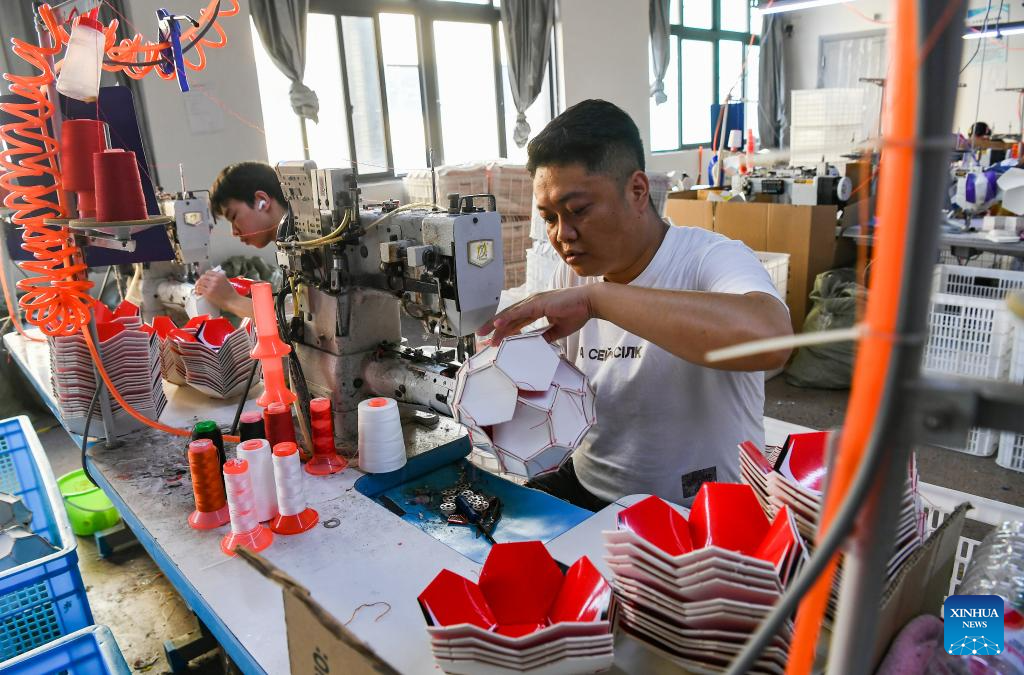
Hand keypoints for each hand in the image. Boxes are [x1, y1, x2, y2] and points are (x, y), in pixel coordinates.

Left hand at [194, 270, 235, 309]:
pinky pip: (199, 289)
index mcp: (220, 276)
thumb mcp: (227, 282)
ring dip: (198, 285)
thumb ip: (220, 279)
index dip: (205, 276)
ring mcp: (211, 286)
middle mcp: (215, 280)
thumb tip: (214, 279)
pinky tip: (198, 293)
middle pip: (203, 277)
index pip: (208, 272)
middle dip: (200, 280)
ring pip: (200, 282)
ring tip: (198, 288)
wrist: (233, 301)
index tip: (204, 278)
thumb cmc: (232, 294)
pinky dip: (198, 291)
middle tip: (200, 284)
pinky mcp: (208, 292)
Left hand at [477, 286, 596, 345]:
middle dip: (494, 327)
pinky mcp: (538, 303)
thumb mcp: (558, 329)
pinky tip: (497, 325)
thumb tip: (536, 343)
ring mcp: (534, 302)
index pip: (515, 320)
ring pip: (510, 315)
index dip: (503, 329)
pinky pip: (519, 313)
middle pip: (508, 317)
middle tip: (481, 336)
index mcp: (536, 308)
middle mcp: (532, 303)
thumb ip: (546, 335)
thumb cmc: (577, 312)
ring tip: (484, 333)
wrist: (590, 302)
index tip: (494, 339)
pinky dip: (507, 319)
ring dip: (496, 325)